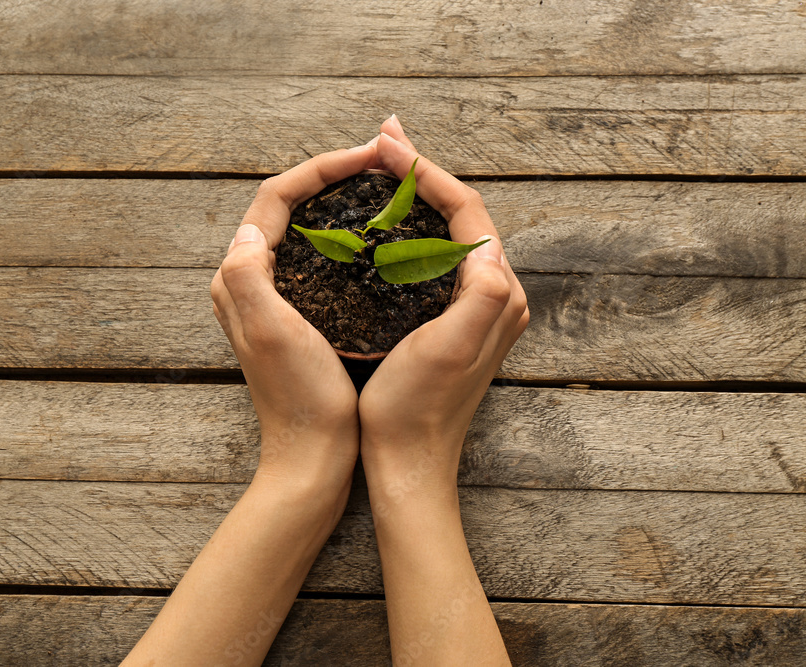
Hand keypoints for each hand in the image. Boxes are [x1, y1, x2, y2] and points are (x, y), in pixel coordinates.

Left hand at [211, 141, 380, 492]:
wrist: (313, 456)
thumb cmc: (299, 399)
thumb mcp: (271, 333)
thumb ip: (246, 276)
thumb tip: (248, 226)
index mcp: (238, 278)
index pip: (274, 198)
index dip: (319, 169)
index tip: (366, 158)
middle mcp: (248, 282)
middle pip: (287, 207)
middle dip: (330, 176)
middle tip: (378, 163)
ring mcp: (273, 298)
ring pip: (304, 228)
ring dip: (338, 201)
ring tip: (381, 188)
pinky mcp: (297, 314)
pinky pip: (318, 256)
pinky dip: (344, 235)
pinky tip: (376, 238)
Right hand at [359, 118, 529, 493]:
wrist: (409, 464)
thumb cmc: (417, 411)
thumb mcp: (450, 349)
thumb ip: (482, 294)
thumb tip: (487, 242)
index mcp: (495, 293)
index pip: (467, 210)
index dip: (425, 172)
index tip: (385, 147)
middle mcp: (494, 296)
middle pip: (460, 214)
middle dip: (421, 174)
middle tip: (383, 142)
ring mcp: (474, 310)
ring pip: (448, 232)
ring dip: (416, 197)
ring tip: (381, 170)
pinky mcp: (452, 323)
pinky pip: (436, 257)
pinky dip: (412, 229)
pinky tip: (385, 225)